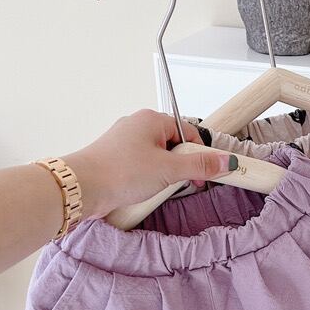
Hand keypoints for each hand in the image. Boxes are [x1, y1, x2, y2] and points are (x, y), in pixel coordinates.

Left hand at [61, 109, 233, 218]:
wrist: (83, 188)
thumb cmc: (120, 172)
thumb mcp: (170, 170)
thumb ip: (200, 166)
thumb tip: (226, 161)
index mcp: (151, 119)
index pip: (189, 133)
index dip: (200, 155)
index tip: (204, 174)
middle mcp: (137, 126)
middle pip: (174, 145)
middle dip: (182, 166)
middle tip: (182, 183)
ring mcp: (125, 142)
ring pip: (159, 157)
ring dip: (165, 175)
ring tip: (158, 187)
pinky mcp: (117, 159)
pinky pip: (143, 166)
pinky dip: (149, 179)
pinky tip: (144, 190)